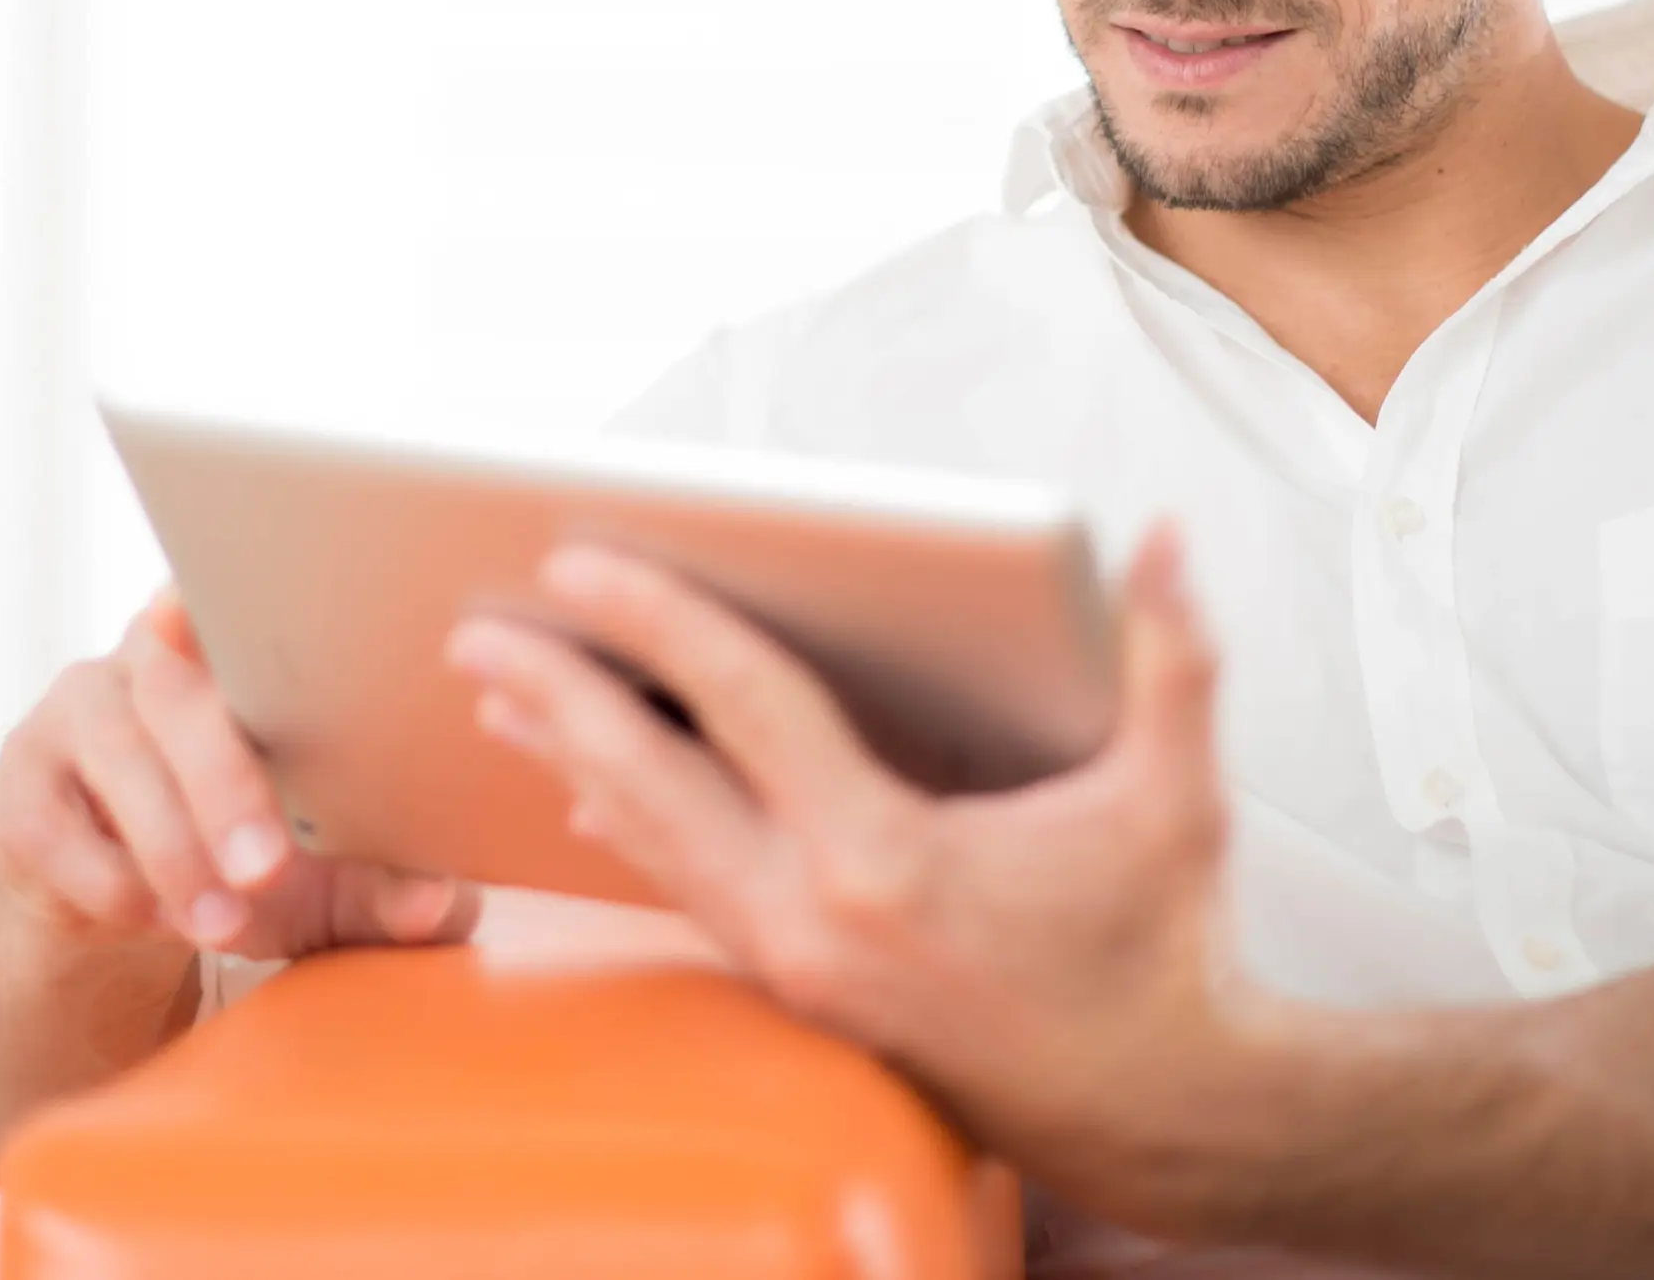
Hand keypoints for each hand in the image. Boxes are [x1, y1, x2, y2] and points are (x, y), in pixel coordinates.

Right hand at [0, 588, 482, 964]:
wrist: (126, 908)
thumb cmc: (252, 861)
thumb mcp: (328, 884)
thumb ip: (385, 889)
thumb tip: (441, 901)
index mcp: (240, 648)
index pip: (232, 593)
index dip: (226, 595)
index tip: (215, 613)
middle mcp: (149, 656)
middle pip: (176, 692)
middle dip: (223, 784)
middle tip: (268, 871)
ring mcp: (76, 710)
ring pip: (118, 753)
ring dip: (172, 845)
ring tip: (222, 922)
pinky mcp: (21, 782)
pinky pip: (54, 823)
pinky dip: (110, 878)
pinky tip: (154, 917)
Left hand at [442, 524, 1263, 1204]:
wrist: (1161, 1113)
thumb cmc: (1166, 950)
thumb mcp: (1178, 796)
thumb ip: (1174, 656)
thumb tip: (1174, 540)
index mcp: (888, 860)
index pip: (743, 705)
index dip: (658, 621)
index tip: (579, 561)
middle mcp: (815, 920)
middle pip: (652, 783)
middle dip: (557, 697)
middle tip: (475, 630)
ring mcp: (796, 966)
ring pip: (654, 846)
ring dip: (572, 763)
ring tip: (499, 695)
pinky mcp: (799, 993)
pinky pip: (686, 896)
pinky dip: (628, 833)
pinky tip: (585, 800)